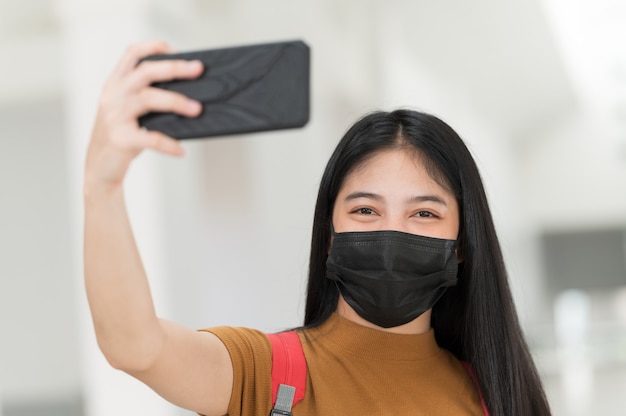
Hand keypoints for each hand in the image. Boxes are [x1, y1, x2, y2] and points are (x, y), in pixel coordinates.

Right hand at [85, 40, 203, 190]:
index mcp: (115, 84)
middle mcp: (113, 96)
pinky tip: (182, 151)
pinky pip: (150, 138)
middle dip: (174, 68)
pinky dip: (169, 144)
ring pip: (147, 99)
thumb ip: (148, 97)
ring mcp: (114, 117)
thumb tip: (190, 94)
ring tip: (197, 109)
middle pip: (144, 72)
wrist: (99, 168)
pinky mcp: (120, 139)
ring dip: (176, 102)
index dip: (155, 47)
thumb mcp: (128, 111)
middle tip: (198, 70)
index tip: (179, 51)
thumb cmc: (121, 137)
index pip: (132, 54)